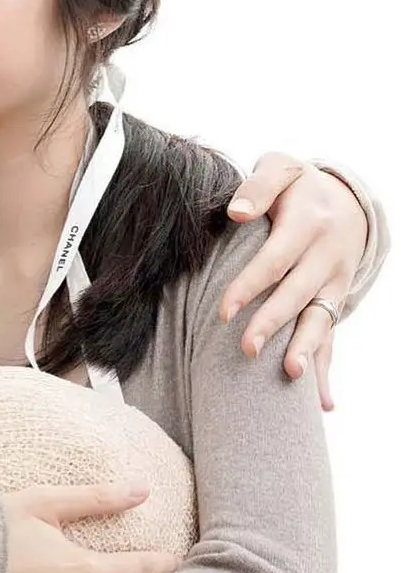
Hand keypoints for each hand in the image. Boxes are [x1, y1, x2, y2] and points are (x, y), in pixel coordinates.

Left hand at [221, 154, 367, 409]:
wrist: (347, 197)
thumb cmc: (297, 184)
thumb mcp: (281, 169)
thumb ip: (258, 186)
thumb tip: (237, 213)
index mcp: (308, 224)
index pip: (275, 260)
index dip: (250, 286)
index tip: (224, 311)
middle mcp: (326, 257)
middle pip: (297, 295)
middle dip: (272, 323)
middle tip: (246, 349)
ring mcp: (336, 282)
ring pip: (320, 320)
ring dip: (306, 349)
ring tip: (291, 375)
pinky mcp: (336, 299)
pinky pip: (332, 337)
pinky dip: (328, 370)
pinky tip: (325, 403)